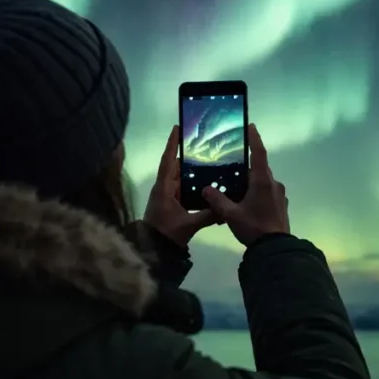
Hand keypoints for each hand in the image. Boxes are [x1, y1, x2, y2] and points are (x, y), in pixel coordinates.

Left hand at [143, 125, 217, 246]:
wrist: (154, 250)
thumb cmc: (166, 233)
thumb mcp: (188, 225)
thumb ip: (207, 215)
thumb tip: (225, 209)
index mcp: (164, 188)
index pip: (168, 161)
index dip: (172, 145)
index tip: (177, 128)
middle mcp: (164, 188)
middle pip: (174, 166)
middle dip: (185, 154)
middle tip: (200, 143)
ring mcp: (166, 196)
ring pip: (178, 177)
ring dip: (189, 169)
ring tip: (206, 159)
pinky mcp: (171, 203)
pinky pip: (181, 188)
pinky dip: (190, 183)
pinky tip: (203, 181)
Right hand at [202, 124, 289, 245]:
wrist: (275, 248)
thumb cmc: (254, 227)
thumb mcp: (231, 214)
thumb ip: (217, 200)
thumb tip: (205, 189)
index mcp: (262, 181)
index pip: (259, 153)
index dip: (255, 139)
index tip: (251, 127)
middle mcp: (274, 184)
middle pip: (260, 168)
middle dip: (247, 165)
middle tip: (232, 163)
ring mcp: (280, 195)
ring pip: (264, 181)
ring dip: (252, 180)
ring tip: (236, 185)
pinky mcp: (281, 205)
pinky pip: (268, 191)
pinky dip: (258, 191)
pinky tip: (247, 201)